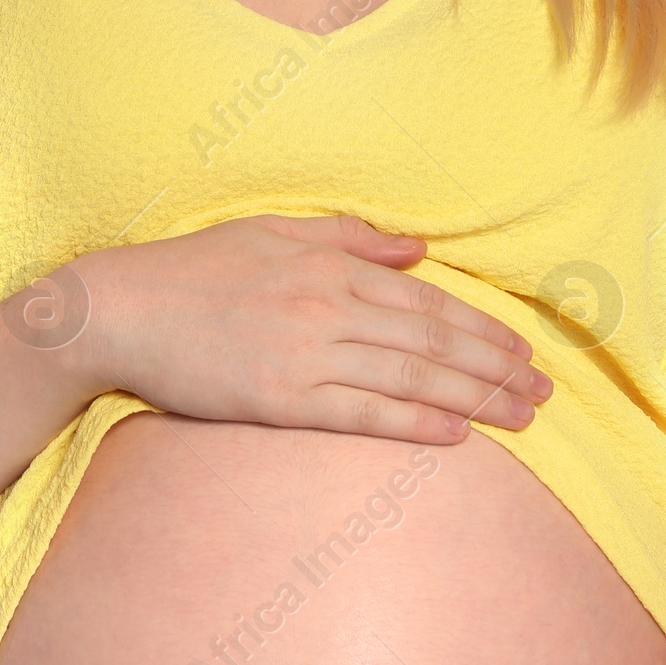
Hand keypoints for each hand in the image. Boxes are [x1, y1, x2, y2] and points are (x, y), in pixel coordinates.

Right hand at [76, 213, 550, 443]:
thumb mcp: (273, 230)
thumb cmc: (193, 269)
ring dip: (474, 396)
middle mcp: (326, 306)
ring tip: (521, 415)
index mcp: (329, 265)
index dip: (482, 328)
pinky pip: (361, 413)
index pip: (426, 302)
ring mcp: (305, 354)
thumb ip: (348, 238)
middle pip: (432, 340)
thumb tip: (414, 250)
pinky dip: (414, 421)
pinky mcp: (279, 399)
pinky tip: (456, 433)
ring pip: (409, 375)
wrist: (120, 310)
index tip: (524, 350)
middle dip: (496, 366)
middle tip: (545, 391)